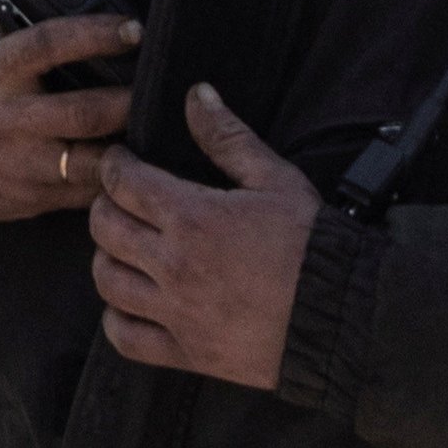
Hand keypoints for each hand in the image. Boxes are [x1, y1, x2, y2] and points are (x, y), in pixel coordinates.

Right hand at [0, 10, 141, 224]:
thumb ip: (12, 7)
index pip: (49, 45)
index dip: (95, 34)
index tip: (133, 28)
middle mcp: (9, 120)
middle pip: (83, 114)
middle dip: (129, 101)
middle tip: (161, 87)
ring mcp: (22, 165)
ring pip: (91, 164)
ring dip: (130, 148)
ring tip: (155, 129)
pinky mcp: (33, 199)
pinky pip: (86, 194)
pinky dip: (115, 180)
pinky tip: (135, 164)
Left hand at [89, 86, 321, 387]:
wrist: (344, 313)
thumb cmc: (313, 243)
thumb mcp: (275, 179)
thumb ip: (228, 137)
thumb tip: (197, 94)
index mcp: (191, 217)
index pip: (122, 182)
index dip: (114, 165)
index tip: (121, 161)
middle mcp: (173, 265)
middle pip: (104, 228)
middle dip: (105, 205)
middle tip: (123, 200)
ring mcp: (175, 313)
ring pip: (106, 281)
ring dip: (107, 258)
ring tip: (126, 247)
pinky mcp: (186, 353)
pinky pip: (124, 338)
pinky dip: (117, 318)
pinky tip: (131, 302)